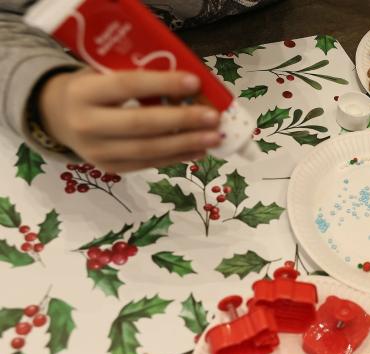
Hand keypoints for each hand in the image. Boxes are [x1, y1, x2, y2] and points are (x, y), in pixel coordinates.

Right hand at [38, 69, 221, 172]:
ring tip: (214, 137)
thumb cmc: (92, 87)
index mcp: (83, 91)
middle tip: (213, 117)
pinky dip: (176, 156)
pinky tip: (198, 149)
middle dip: (182, 120)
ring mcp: (96, 151)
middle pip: (140, 124)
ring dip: (186, 143)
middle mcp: (86, 124)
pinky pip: (147, 163)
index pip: (127, 86)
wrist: (57, 116)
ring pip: (147, 149)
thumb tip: (190, 83)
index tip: (194, 82)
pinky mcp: (109, 168)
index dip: (162, 85)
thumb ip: (137, 75)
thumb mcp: (103, 72)